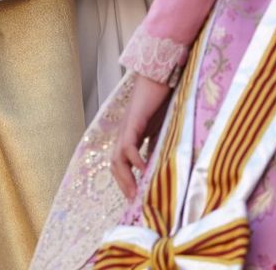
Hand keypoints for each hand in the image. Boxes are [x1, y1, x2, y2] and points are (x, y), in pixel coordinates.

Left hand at [111, 74, 172, 200]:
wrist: (160, 74)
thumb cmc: (161, 97)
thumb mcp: (161, 126)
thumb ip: (157, 142)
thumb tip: (160, 162)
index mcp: (130, 134)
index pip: (121, 162)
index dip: (125, 179)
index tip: (136, 195)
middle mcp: (124, 133)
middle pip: (115, 163)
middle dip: (123, 184)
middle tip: (134, 200)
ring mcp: (127, 128)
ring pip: (117, 158)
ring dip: (125, 177)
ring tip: (136, 191)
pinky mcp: (133, 122)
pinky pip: (128, 146)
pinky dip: (134, 160)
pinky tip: (144, 169)